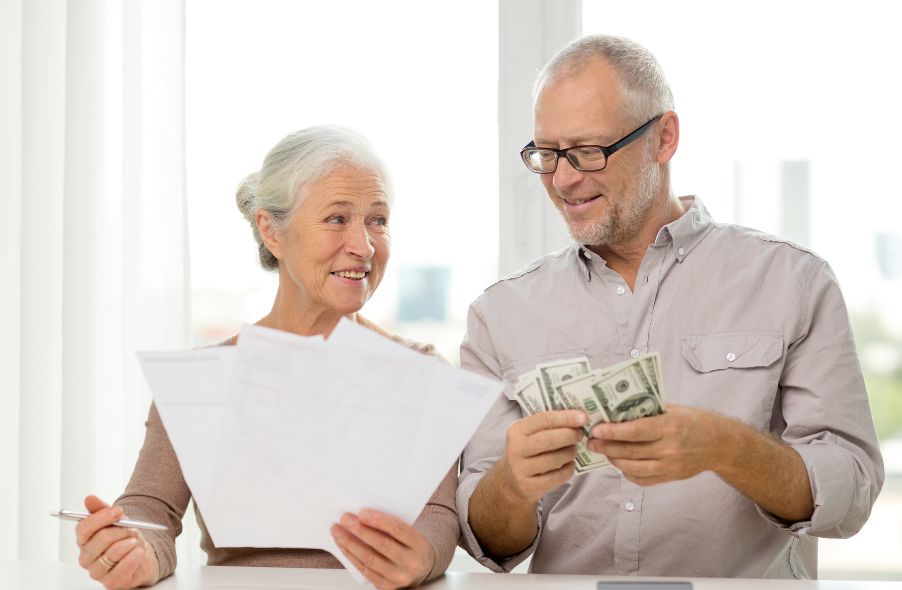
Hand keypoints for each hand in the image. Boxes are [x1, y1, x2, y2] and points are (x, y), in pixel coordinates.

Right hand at [75, 495, 158, 589]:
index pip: (83, 528)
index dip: (102, 517)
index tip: (118, 511)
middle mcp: (86, 557)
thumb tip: (89, 498)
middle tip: (132, 528)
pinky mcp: (111, 583)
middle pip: (100, 539)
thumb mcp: (116, 520)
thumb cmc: (125, 537)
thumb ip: (102, 509)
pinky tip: (139, 552)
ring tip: (135, 541)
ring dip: (130, 542)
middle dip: (121, 530)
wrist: (141, 555)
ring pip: (113, 552)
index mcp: (84, 540)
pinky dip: (134, 557)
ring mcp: (97, 572)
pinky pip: (123, 567)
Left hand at [330, 510, 433, 588]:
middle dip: (360, 530)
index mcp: (420, 545)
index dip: (378, 521)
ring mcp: (398, 578)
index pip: (398, 530)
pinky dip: (351, 556)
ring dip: (350, 543)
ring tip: (338, 530)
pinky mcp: (386, 586)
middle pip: (382, 545)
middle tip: (345, 519)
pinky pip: (365, 570)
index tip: (362, 513)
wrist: (422, 570)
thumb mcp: (412, 534)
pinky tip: (343, 545)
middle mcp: (411, 563)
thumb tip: (364, 515)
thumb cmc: (412, 547)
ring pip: (369, 559)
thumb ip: (394, 526)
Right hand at [500, 410, 586, 503]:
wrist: (512, 480)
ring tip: (573, 450)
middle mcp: (515, 449)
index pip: (543, 420)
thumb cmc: (528, 451)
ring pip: (553, 460)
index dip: (565, 418)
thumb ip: (549, 425)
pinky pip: (556, 477)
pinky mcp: (528, 486)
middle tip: (580, 434)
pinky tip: (569, 464)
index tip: (583, 417)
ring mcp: (520, 469)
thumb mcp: (530, 434)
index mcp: (516, 430)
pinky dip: (568, 469)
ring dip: (569, 453)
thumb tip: (577, 418)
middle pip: (548, 440)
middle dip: (569, 435)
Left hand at [587, 404, 726, 485]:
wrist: (720, 444)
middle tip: (591, 442)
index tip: (597, 429)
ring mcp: (670, 465)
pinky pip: (644, 479)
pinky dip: (628, 473)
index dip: (613, 432)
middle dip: (607, 447)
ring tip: (602, 452)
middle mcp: (670, 448)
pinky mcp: (671, 477)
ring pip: (634, 468)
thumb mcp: (673, 409)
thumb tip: (618, 411)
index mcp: (670, 426)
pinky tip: (620, 464)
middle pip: (631, 451)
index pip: (636, 431)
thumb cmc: (694, 421)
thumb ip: (648, 411)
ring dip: (614, 460)